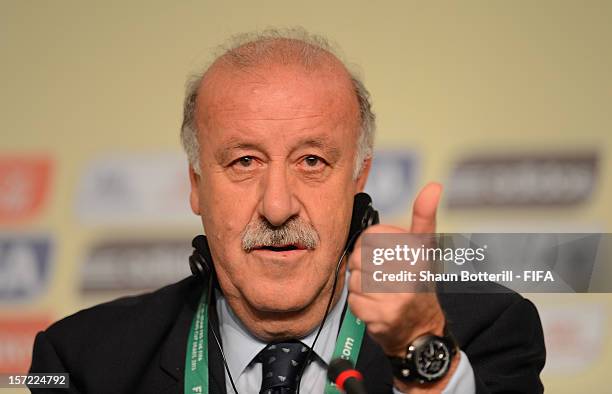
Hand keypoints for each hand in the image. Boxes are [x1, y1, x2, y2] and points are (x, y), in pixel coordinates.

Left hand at [347, 183, 457, 391]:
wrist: (422, 332)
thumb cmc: (418, 285)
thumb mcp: (425, 249)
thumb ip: (424, 217)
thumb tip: (433, 186)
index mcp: (418, 252)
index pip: (371, 237)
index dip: (370, 247)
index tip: (384, 256)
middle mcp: (410, 274)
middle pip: (360, 258)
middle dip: (365, 268)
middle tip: (382, 278)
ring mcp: (396, 297)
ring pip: (355, 280)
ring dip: (362, 289)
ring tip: (381, 294)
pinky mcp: (383, 317)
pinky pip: (354, 302)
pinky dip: (360, 307)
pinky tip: (376, 308)